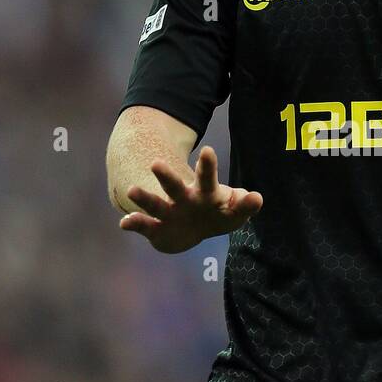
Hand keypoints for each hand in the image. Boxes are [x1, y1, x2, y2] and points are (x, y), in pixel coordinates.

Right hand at [120, 146, 262, 252]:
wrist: (191, 231)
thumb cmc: (217, 214)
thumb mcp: (235, 213)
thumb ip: (245, 205)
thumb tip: (257, 198)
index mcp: (204, 192)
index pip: (206, 177)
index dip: (207, 166)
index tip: (207, 150)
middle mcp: (183, 199)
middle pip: (174, 186)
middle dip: (166, 176)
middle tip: (156, 163)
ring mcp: (168, 212)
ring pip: (155, 205)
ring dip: (144, 198)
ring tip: (132, 190)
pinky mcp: (156, 229)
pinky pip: (144, 226)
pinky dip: (134, 224)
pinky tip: (124, 223)